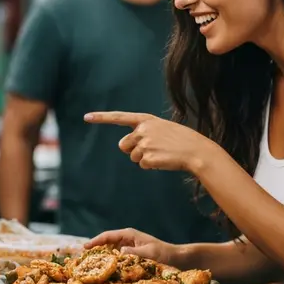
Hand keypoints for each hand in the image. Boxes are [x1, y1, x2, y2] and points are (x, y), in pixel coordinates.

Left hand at [84, 111, 208, 173]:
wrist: (197, 151)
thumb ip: (144, 132)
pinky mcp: (147, 158)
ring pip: (133, 157)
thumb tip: (126, 146)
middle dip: (133, 150)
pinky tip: (164, 160)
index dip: (102, 118)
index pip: (120, 117)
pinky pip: (142, 165)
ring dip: (145, 158)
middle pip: (124, 145)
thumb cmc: (181, 140)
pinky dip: (152, 165)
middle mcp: (143, 130)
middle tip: (153, 149)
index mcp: (147, 120)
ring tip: (162, 153)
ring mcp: (144, 144)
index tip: (86, 117)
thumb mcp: (163, 128)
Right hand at [86, 228, 179, 266]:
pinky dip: (110, 261)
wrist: (177, 258)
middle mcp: (127, 239)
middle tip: (83, 258)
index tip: (85, 247)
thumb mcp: (149, 253)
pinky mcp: (132, 255)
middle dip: (95, 249)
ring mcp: (129, 247)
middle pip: (106, 242)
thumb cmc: (164, 253)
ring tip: (91, 265)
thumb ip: (134, 252)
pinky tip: (106, 269)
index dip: (95, 241)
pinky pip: (117, 257)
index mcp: (129, 235)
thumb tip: (119, 253)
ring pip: (110, 250)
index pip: (108, 236)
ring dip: (102, 256)